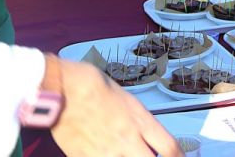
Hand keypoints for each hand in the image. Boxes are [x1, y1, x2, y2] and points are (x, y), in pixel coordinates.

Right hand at [50, 57, 181, 156]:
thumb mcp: (126, 100)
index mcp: (140, 121)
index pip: (170, 148)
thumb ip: (138, 121)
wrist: (64, 88)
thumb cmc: (93, 85)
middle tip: (151, 156)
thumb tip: (144, 136)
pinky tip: (105, 154)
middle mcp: (127, 140)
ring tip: (126, 154)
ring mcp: (106, 153)